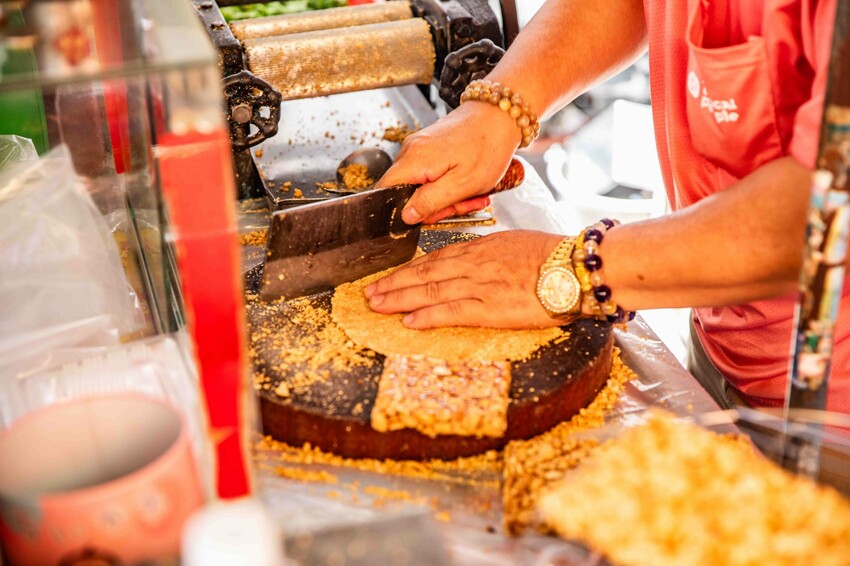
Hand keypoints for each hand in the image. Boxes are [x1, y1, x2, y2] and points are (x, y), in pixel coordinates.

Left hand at [364, 230, 564, 328]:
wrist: (575, 268)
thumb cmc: (555, 256)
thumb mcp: (517, 244)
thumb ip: (492, 253)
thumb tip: (479, 261)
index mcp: (481, 248)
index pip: (436, 258)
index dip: (409, 269)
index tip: (392, 276)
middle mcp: (473, 264)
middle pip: (424, 273)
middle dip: (394, 283)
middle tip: (369, 292)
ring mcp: (479, 285)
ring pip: (429, 291)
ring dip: (399, 298)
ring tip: (377, 305)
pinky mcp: (489, 307)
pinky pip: (451, 312)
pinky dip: (427, 316)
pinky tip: (408, 321)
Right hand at [376, 102, 520, 223]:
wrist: (501, 114)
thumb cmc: (488, 146)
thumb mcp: (462, 185)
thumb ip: (430, 202)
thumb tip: (406, 216)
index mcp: (414, 159)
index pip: (385, 191)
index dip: (403, 210)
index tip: (428, 214)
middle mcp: (410, 150)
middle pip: (406, 192)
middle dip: (435, 206)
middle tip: (462, 203)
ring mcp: (419, 147)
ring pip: (421, 185)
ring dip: (446, 196)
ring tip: (471, 192)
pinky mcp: (430, 146)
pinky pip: (431, 174)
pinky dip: (449, 183)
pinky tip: (468, 182)